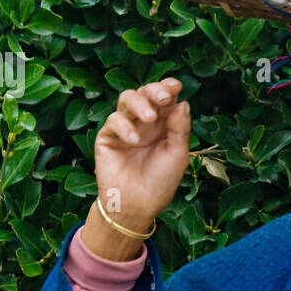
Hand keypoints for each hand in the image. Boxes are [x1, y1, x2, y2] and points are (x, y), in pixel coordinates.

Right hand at [94, 76, 191, 227]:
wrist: (139, 204)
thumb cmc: (161, 181)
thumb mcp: (177, 153)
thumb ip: (180, 127)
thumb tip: (183, 101)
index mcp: (163, 124)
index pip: (163, 98)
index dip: (168, 88)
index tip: (176, 86)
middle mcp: (143, 122)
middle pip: (144, 93)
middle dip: (154, 90)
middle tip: (164, 98)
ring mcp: (124, 128)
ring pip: (126, 99)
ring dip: (139, 103)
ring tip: (150, 118)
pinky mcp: (107, 137)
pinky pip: (113, 121)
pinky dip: (124, 126)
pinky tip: (134, 140)